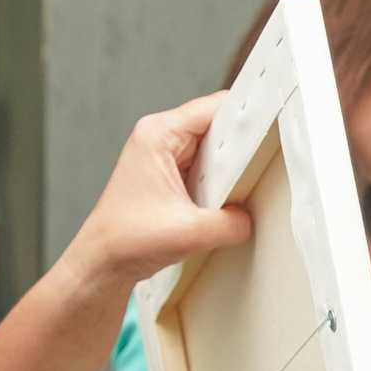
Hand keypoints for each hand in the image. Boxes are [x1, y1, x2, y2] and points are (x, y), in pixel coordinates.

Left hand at [60, 93, 252, 290]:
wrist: (102, 263)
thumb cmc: (124, 240)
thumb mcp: (190, 233)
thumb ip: (230, 223)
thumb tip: (247, 219)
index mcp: (157, 134)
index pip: (214, 107)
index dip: (245, 116)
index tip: (268, 127)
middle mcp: (159, 138)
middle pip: (216, 124)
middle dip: (238, 145)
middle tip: (254, 165)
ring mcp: (164, 156)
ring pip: (212, 148)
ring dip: (228, 167)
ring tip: (236, 186)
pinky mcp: (169, 176)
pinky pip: (205, 168)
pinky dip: (218, 182)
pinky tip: (222, 198)